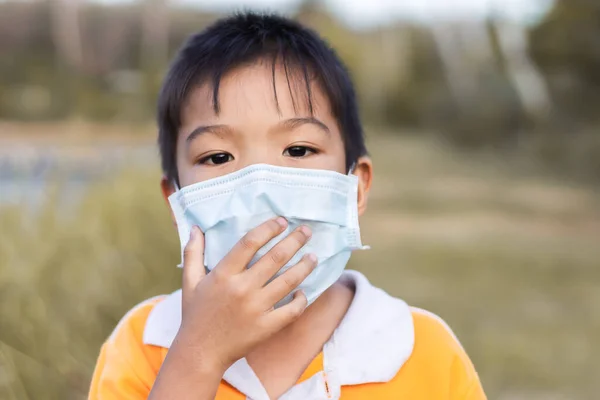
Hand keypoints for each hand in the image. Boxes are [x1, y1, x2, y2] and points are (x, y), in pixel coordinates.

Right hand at [175, 217, 316, 372]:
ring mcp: (256, 308)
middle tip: (306, 231)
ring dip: (304, 266)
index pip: (250, 242)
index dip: (269, 229)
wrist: (200, 353)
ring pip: (289, 280)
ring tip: (313, 256)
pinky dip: (301, 299)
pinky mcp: (267, 327)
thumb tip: (196, 227)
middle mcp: (242, 288)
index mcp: (223, 274)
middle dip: (294, 241)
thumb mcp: (190, 281)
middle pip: (276, 257)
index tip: (282, 221)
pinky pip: (292, 310)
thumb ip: (192, 253)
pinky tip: (303, 291)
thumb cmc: (195, 314)